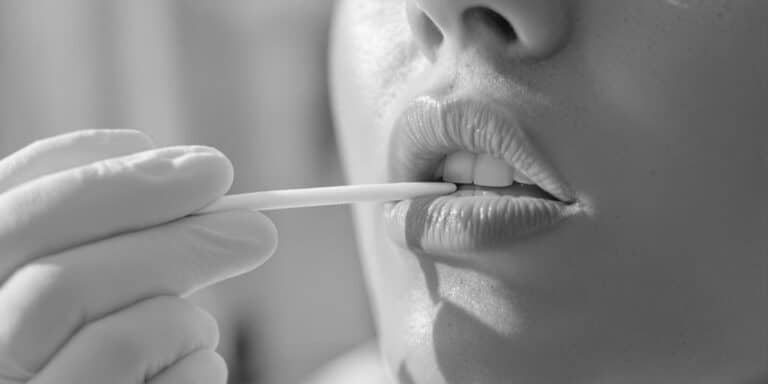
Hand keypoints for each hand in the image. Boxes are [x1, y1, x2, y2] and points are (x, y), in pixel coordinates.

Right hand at [0, 130, 277, 382]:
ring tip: (199, 327)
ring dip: (186, 319)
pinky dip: (199, 367)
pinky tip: (193, 368)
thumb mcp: (64, 280)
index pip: (10, 221)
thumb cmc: (78, 345)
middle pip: (62, 285)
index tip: (205, 169)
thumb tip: (155, 155)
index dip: (111, 184)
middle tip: (255, 228)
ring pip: (121, 342)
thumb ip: (84, 226)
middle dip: (178, 246)